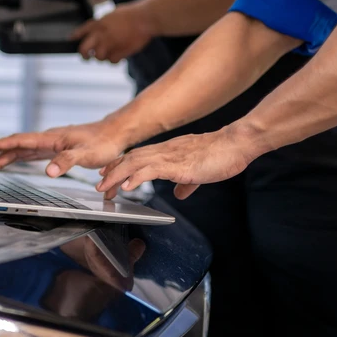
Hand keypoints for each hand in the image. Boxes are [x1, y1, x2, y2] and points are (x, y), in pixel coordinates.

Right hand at [0, 120, 128, 179]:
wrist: (113, 134)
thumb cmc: (102, 143)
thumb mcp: (86, 154)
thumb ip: (67, 161)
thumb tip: (48, 172)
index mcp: (51, 138)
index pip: (19, 141)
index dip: (0, 145)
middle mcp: (47, 139)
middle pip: (16, 147)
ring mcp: (50, 143)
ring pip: (21, 150)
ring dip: (5, 158)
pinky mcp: (55, 148)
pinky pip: (30, 152)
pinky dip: (18, 157)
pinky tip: (13, 161)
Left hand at [72, 3, 152, 62]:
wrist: (146, 18)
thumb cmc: (132, 14)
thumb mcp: (113, 14)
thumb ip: (104, 22)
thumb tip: (98, 29)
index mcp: (99, 23)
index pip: (82, 31)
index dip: (75, 37)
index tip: (72, 40)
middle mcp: (101, 34)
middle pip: (84, 50)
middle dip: (84, 55)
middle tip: (87, 57)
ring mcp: (110, 44)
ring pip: (98, 58)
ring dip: (103, 57)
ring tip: (110, 52)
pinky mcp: (120, 52)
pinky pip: (112, 61)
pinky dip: (115, 60)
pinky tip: (120, 55)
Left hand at [96, 127, 259, 199]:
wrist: (237, 144)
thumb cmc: (222, 154)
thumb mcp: (198, 171)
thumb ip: (186, 181)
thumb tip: (179, 192)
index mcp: (168, 151)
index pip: (137, 156)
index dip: (120, 166)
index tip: (107, 175)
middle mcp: (164, 151)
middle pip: (129, 159)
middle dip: (111, 173)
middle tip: (99, 186)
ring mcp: (170, 156)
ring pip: (134, 163)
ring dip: (116, 176)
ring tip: (104, 188)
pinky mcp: (178, 164)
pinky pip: (151, 170)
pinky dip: (135, 178)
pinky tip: (126, 187)